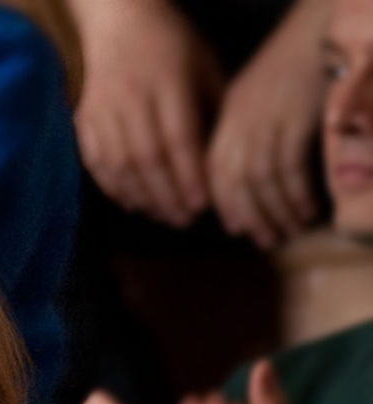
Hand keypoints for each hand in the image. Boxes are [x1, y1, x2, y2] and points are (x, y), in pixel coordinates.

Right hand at [73, 0, 218, 225]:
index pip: (179, 138)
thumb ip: (212, 108)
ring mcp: (103, 109)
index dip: (189, 174)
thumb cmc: (172, 43)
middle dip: (167, 195)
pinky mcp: (84, 118)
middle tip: (184, 220)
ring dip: (141, 196)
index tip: (203, 204)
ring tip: (161, 216)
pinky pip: (94, 160)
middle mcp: (133, 97)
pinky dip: (112, 185)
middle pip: (148, 158)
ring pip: (120, 164)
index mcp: (169, 82)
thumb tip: (221, 158)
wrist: (118, 18)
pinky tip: (130, 201)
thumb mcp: (204, 65)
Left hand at [206, 0, 329, 245]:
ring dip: (276, 211)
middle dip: (249, 215)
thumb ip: (251, 130)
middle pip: (235, 180)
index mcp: (230, 112)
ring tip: (289, 230)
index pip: (216, 168)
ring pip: (262, 179)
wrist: (325, 25)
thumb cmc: (298, 62)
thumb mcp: (262, 95)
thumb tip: (252, 174)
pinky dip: (297, 194)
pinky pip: (290, 168)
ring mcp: (268, 117)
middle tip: (264, 240)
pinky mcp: (296, 117)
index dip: (224, 202)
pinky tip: (309, 208)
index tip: (235, 227)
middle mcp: (242, 117)